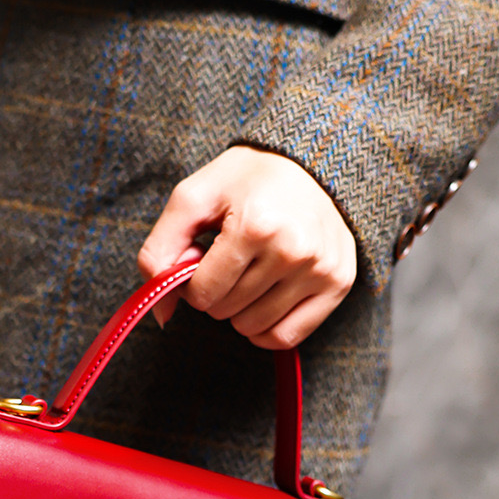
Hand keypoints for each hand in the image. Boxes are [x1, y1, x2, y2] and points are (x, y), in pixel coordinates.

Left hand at [136, 145, 356, 349]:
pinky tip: (262, 303)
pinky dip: (267, 330)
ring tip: (249, 273)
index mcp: (255, 225)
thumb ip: (160, 250)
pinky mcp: (338, 283)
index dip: (191, 282)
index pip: (202, 293)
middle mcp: (293, 250)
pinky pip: (288, 337)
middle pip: (226, 312)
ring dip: (240, 310)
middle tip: (228, 261)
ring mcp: (320, 269)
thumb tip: (160, 311)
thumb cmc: (246, 180)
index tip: (202, 258)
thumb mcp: (192, 198)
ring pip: (254, 328)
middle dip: (216, 293)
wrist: (310, 162)